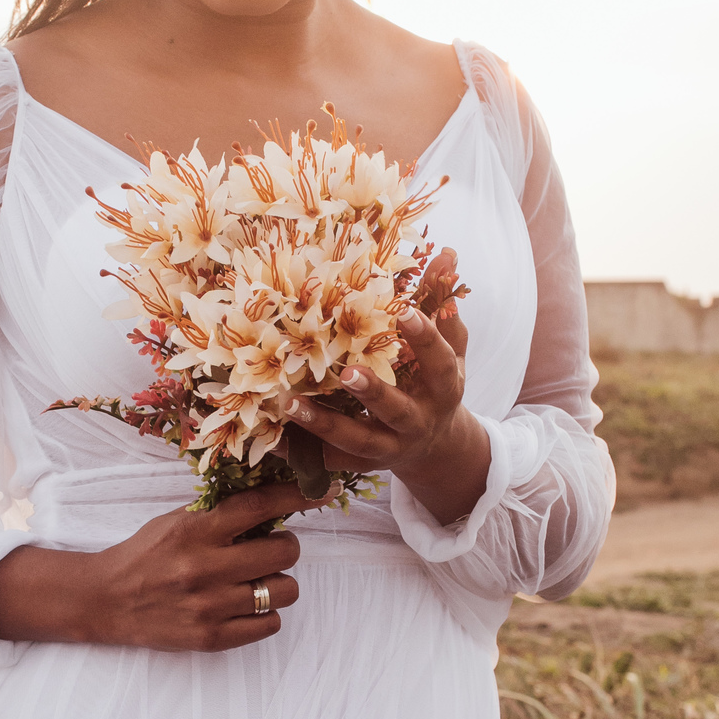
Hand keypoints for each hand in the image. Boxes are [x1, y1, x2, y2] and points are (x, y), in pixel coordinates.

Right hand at [0, 481, 326, 652]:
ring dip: (278, 582)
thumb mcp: (177, 522)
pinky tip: (246, 604)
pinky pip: (270, 624)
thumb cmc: (145, 555)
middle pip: (284, 551)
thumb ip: (220, 514)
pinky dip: (265, 612)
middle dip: (285, 545)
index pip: (259, 506)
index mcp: (196, 530)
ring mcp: (211, 606)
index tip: (320, 491)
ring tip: (256, 579)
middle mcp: (206, 567)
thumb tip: (274, 501)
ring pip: (284, 590)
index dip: (296, 495)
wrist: (106, 600)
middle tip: (270, 547)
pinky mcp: (213, 637)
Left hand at [285, 248, 490, 527]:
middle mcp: (417, 421)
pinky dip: (299, 452)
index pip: (439, 362)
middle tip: (348, 372)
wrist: (435, 450)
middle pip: (396, 410)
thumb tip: (445, 253)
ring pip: (356, 440)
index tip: (404, 311)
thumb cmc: (434, 384)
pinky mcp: (361, 465)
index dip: (426, 337)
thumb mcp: (448, 348)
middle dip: (374, 392)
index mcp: (443, 388)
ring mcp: (388, 448)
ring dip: (323, 424)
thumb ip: (440, 303)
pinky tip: (270, 437)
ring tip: (289, 404)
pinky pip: (328, 461)